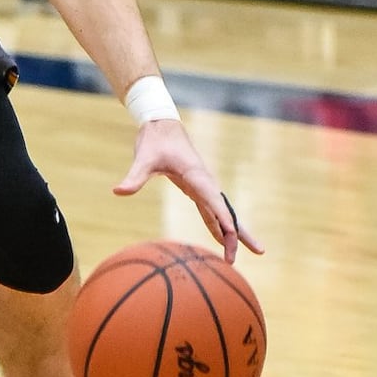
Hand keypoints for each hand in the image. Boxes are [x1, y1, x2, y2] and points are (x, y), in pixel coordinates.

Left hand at [113, 121, 263, 264]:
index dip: (222, 218)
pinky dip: (218, 224)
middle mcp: (205, 182)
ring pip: (223, 212)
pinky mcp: (197, 187)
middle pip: (226, 211)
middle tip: (258, 251)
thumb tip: (118, 192)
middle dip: (238, 232)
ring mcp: (203, 185)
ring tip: (251, 251)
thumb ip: (134, 177)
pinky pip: (211, 210)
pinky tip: (222, 238)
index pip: (212, 200)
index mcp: (196, 175)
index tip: (231, 235)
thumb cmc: (155, 140)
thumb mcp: (143, 158)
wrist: (162, 125)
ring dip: (234, 232)